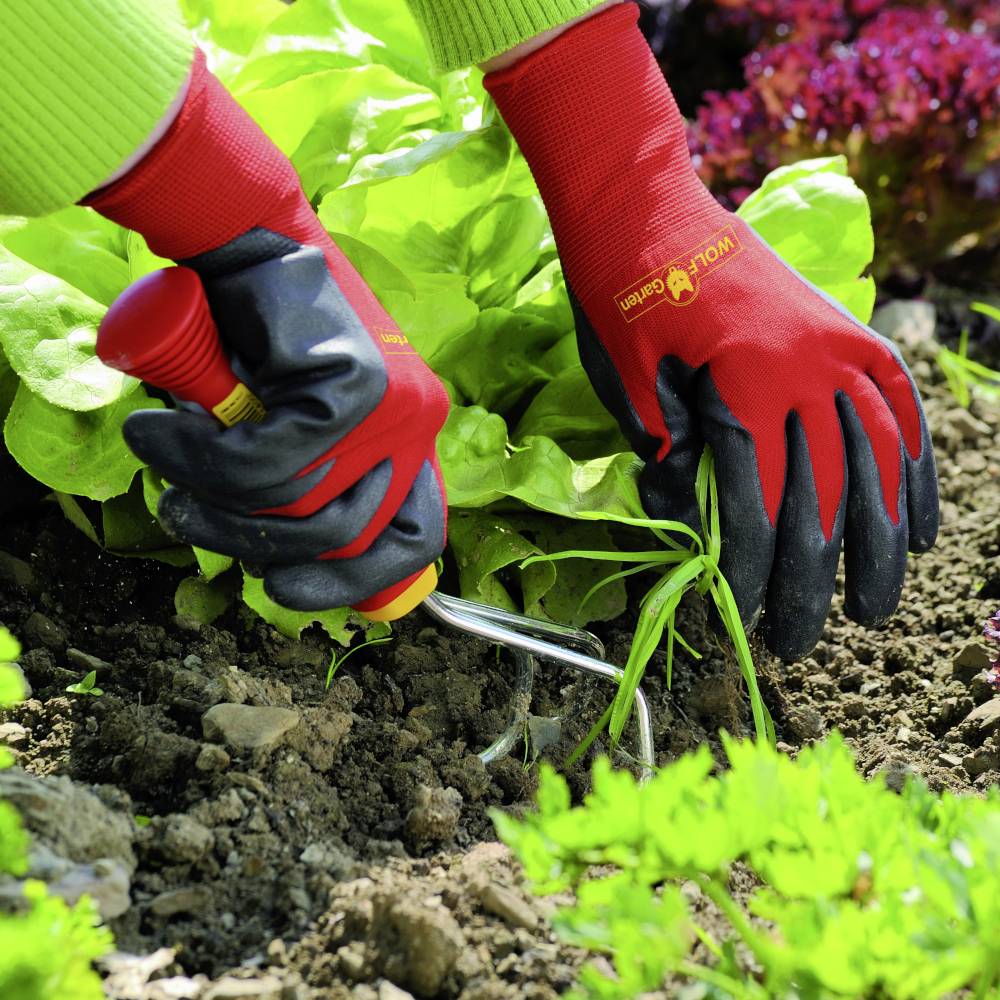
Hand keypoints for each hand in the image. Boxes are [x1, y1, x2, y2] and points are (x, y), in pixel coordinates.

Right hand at [88, 53, 448, 612]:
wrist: (238, 241)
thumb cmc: (251, 344)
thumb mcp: (282, 433)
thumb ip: (297, 489)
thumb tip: (280, 567)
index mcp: (410, 443)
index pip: (413, 540)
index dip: (353, 582)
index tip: (286, 588)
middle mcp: (418, 427)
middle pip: (341, 538)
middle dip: (252, 543)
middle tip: (191, 514)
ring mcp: (394, 405)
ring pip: (300, 506)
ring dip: (214, 500)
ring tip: (168, 462)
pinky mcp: (354, 383)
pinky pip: (268, 464)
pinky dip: (200, 459)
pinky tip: (163, 430)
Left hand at [485, 3, 937, 658]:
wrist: (643, 205)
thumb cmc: (620, 296)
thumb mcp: (629, 384)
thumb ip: (669, 456)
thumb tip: (689, 527)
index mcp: (746, 387)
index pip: (759, 504)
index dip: (753, 568)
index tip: (748, 615)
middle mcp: (809, 369)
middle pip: (824, 494)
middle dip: (816, 577)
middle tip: (810, 638)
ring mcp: (837, 346)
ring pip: (876, 461)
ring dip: (879, 541)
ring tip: (878, 603)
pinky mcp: (848, 331)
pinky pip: (897, 410)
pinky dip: (912, 470)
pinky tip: (916, 520)